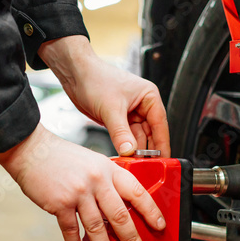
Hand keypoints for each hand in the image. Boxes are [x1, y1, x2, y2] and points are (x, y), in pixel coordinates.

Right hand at [0, 124, 165, 240]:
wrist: (32, 150)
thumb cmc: (62, 156)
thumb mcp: (92, 161)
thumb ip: (106, 181)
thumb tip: (118, 207)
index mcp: (108, 169)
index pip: (137, 191)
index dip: (151, 210)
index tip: (159, 225)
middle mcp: (96, 180)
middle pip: (120, 215)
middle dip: (131, 239)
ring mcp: (78, 193)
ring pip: (97, 227)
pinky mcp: (59, 204)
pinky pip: (70, 230)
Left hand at [38, 36, 170, 156]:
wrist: (75, 74)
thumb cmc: (95, 78)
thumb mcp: (111, 109)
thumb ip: (121, 133)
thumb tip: (129, 151)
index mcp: (148, 96)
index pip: (160, 124)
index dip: (162, 143)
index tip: (163, 160)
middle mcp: (142, 105)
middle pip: (150, 133)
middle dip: (147, 149)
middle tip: (146, 166)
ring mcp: (129, 113)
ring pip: (137, 137)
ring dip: (134, 150)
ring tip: (133, 163)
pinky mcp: (117, 119)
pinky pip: (125, 137)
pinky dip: (124, 146)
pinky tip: (123, 156)